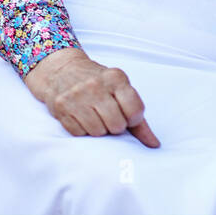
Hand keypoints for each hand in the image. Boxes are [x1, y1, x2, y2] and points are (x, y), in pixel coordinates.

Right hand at [24, 46, 159, 147]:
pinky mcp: (61, 106)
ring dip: (98, 129)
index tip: (127, 115)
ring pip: (98, 132)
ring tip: (94, 116)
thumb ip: (138, 118)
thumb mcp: (120, 90)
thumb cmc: (98, 83)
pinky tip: (81, 117)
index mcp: (116, 78)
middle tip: (109, 116)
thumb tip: (154, 145)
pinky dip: (82, 130)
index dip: (133, 119)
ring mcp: (77, 95)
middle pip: (117, 125)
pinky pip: (79, 133)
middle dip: (115, 126)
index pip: (135, 112)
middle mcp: (96, 85)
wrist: (61, 69)